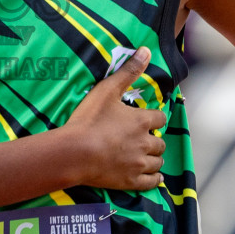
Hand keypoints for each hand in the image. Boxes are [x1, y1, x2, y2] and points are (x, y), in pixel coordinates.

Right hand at [61, 46, 166, 191]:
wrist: (74, 152)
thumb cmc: (89, 120)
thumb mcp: (107, 90)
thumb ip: (128, 71)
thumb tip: (147, 50)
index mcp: (142, 121)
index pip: (160, 118)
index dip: (153, 118)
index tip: (146, 119)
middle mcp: (146, 143)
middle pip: (160, 142)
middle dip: (153, 140)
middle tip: (141, 138)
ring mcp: (139, 164)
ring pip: (158, 163)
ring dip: (154, 158)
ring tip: (144, 156)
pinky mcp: (131, 181)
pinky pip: (152, 183)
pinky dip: (154, 179)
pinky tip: (152, 177)